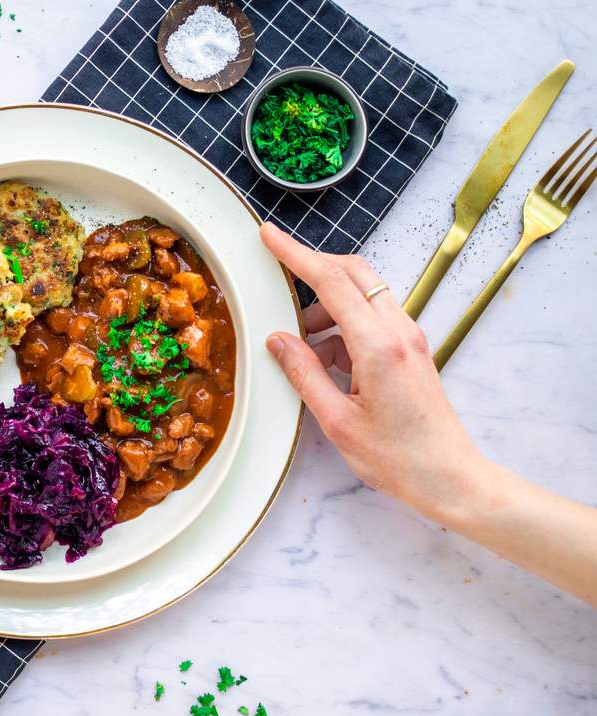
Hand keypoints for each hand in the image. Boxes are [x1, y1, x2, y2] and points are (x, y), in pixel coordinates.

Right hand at [259, 222, 481, 517]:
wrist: (448, 476)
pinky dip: (341, 328)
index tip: (270, 236)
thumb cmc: (397, 457)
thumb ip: (304, 374)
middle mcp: (399, 331)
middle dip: (313, 267)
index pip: (331, 282)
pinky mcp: (409, 349)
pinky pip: (370, 320)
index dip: (296, 255)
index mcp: (378, 346)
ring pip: (362, 295)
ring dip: (325, 307)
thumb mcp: (337, 421)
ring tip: (299, 346)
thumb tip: (278, 340)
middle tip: (278, 274)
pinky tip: (322, 361)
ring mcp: (408, 338)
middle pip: (353, 273)